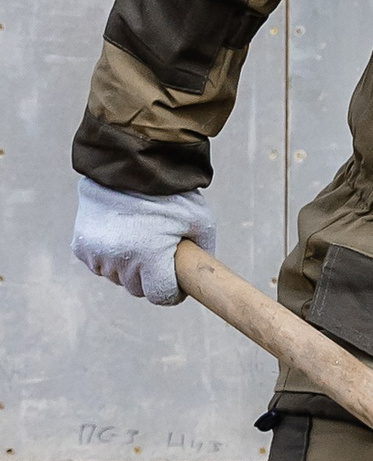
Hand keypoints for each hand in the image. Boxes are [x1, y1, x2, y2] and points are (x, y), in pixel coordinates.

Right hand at [72, 179, 214, 306]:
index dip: (173, 292)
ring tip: (139, 238)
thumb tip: (199, 275)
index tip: (177, 283)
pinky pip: (98, 264)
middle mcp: (120, 259)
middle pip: (138, 289)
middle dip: (150, 277)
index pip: (161, 296)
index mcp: (150, 257)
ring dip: (128, 266)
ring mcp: (97, 253)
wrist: (129, 164)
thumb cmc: (170, 193)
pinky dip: (109, 256)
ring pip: (117, 277)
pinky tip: (120, 234)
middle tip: (159, 252)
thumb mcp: (201, 220)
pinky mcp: (81, 245)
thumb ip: (204, 252)